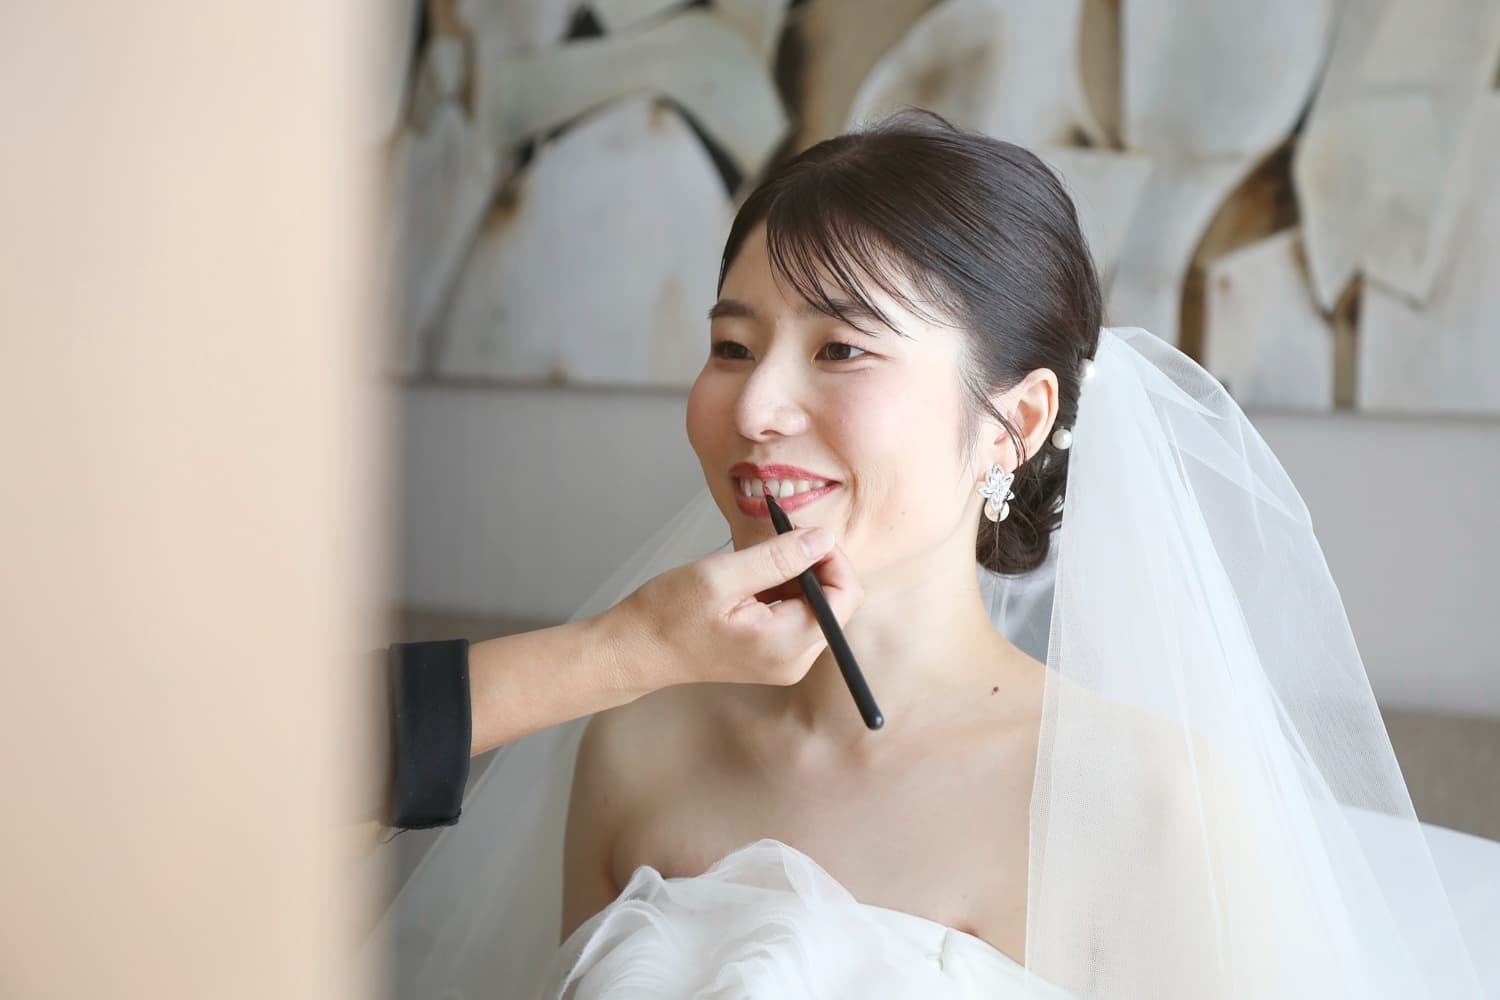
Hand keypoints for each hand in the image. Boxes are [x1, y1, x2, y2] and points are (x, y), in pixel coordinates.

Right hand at [610, 528, 862, 690]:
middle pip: (834, 603)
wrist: (635, 649)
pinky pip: (796, 616)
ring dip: (793, 577)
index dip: (831, 559)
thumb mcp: (722, 575)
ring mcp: (784, 661)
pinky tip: (749, 584)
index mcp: (787, 644)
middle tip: (773, 546)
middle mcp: (794, 660)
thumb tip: (823, 539)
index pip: (844, 597)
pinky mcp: (772, 655)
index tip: (801, 536)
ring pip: (815, 606)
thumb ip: (778, 557)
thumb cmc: (668, 615)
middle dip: (811, 566)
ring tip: (751, 569)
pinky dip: (781, 591)